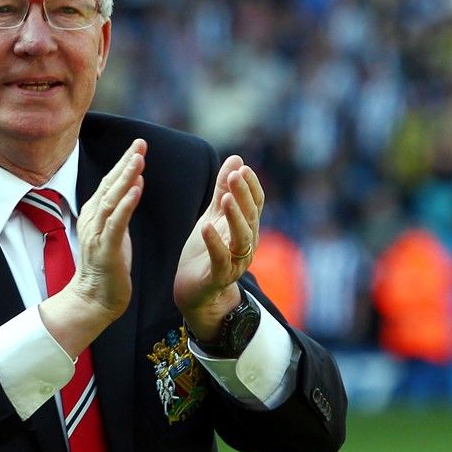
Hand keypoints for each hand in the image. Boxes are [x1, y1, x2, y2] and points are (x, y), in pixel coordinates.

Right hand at [41, 139, 145, 355]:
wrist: (93, 300)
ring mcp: (97, 234)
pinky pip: (116, 223)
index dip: (123, 162)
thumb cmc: (106, 267)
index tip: (138, 145)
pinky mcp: (105, 250)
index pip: (110, 182)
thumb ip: (120, 210)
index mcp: (94, 214)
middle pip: (110, 185)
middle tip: (141, 143)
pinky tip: (137, 189)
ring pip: (112, 199)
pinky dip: (126, 205)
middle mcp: (92, 220)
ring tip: (139, 159)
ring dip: (126, 178)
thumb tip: (132, 185)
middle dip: (126, 162)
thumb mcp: (114, 232)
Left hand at [173, 156, 263, 341]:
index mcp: (245, 228)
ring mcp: (235, 262)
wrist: (196, 292)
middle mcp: (246, 245)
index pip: (255, 204)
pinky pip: (220, 259)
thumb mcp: (212, 216)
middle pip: (250, 217)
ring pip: (241, 237)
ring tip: (225, 198)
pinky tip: (205, 227)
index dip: (251, 186)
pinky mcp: (219, 277)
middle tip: (236, 175)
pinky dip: (214, 243)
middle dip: (243, 195)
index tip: (242, 167)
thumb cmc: (206, 251)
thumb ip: (223, 189)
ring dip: (234, 217)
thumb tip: (236, 159)